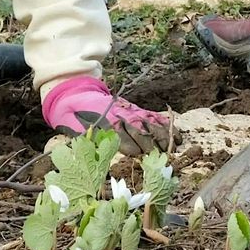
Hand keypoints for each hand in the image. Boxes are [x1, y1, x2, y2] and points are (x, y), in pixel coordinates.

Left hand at [43, 77, 173, 155]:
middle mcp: (120, 116)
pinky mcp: (136, 109)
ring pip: (149, 123)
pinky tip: (176, 136)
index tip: (139, 156)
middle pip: (139, 130)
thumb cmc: (73, 117)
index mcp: (104, 122)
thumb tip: (91, 153)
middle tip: (161, 157)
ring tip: (172, 148)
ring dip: (162, 136)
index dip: (131, 146)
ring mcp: (130, 111)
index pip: (121, 136)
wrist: (77, 92)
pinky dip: (166, 125)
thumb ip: (83, 140)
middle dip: (150, 144)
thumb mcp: (72, 129)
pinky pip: (153, 117)